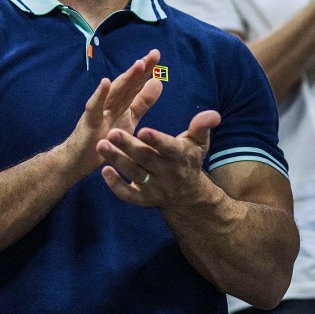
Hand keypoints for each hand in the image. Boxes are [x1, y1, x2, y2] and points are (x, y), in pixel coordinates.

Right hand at [61, 49, 162, 180]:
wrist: (77, 160)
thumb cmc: (104, 137)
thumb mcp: (128, 120)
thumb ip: (142, 102)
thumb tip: (159, 81)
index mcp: (122, 103)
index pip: (136, 84)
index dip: (147, 70)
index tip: (157, 54)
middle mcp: (111, 104)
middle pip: (128, 84)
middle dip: (141, 69)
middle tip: (154, 54)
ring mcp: (99, 113)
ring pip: (115, 93)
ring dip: (127, 78)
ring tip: (139, 64)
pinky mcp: (89, 124)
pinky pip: (94, 108)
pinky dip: (99, 95)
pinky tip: (105, 83)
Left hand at [97, 109, 220, 208]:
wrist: (187, 194)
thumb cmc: (189, 159)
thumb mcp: (199, 142)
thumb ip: (202, 127)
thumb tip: (213, 114)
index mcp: (180, 156)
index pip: (169, 148)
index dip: (157, 140)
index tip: (143, 129)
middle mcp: (167, 173)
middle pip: (145, 159)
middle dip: (128, 146)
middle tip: (112, 132)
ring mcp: (154, 188)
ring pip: (133, 174)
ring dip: (117, 160)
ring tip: (101, 145)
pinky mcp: (143, 199)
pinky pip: (128, 195)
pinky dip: (115, 185)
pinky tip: (104, 170)